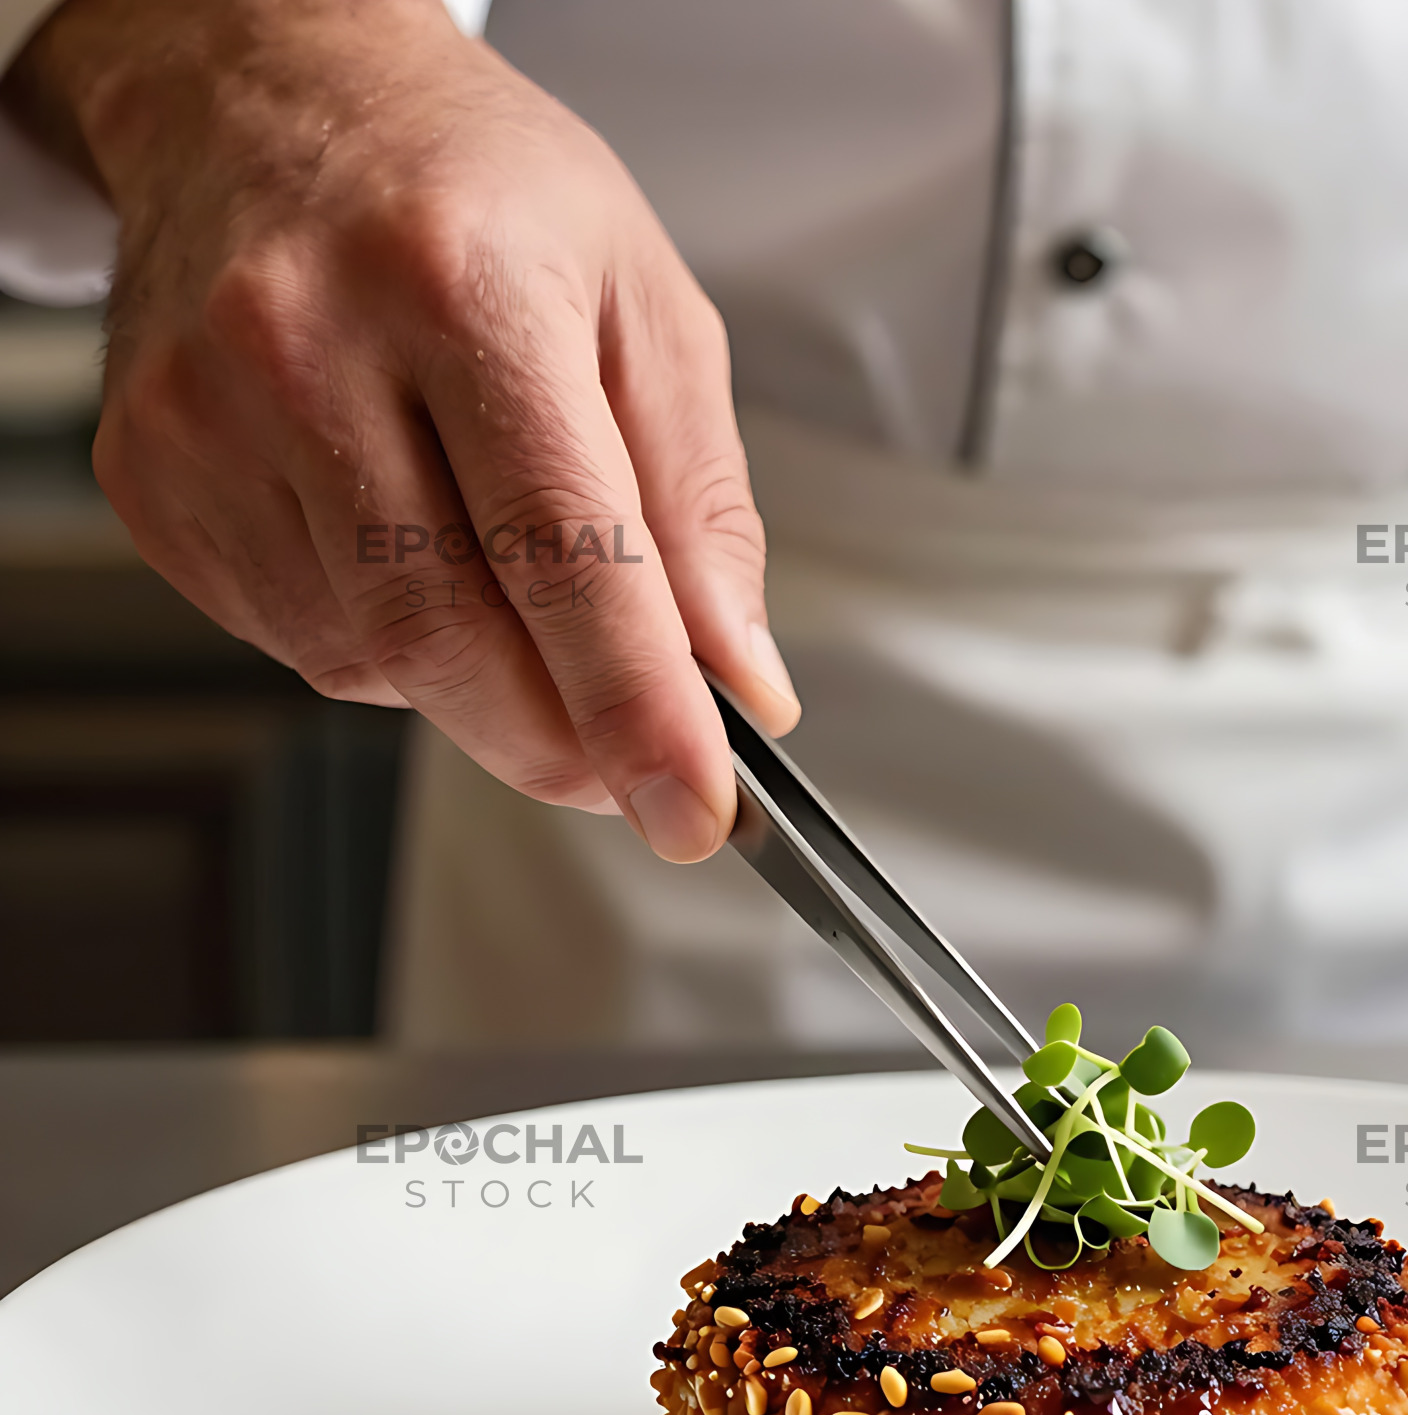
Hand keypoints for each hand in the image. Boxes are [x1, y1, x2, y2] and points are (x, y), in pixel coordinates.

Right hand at [3, 0, 796, 857]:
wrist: (268, 93)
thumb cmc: (475, 190)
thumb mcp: (646, 306)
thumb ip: (702, 508)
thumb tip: (738, 682)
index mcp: (461, 286)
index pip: (567, 554)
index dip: (638, 711)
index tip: (693, 813)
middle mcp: (308, 346)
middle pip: (453, 642)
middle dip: (563, 741)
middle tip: (633, 762)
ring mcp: (207, 420)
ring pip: (378, 663)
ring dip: (480, 682)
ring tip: (506, 569)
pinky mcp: (153, 481)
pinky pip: (305, 645)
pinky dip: (392, 648)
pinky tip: (410, 546)